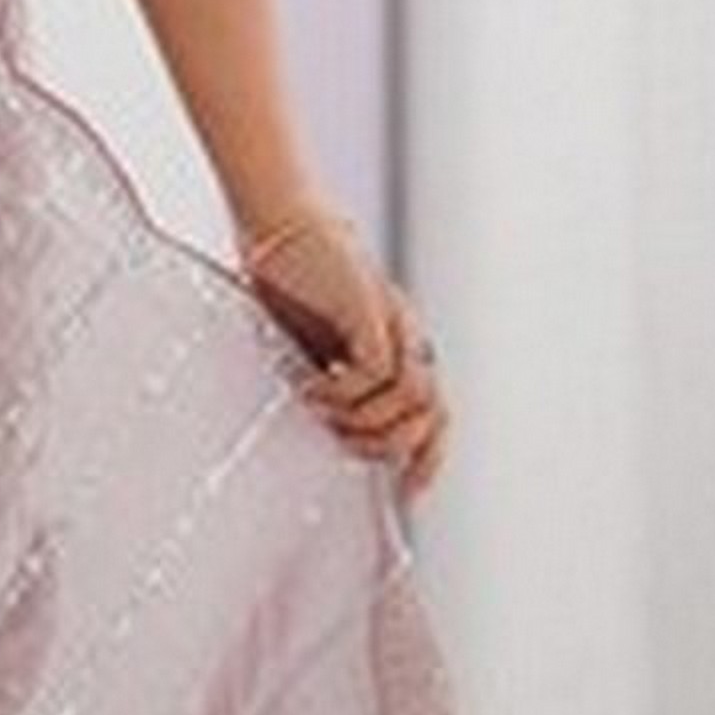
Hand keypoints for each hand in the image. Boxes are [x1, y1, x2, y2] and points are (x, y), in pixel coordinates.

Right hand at [235, 209, 451, 501]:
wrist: (279, 223)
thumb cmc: (290, 281)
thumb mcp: (312, 348)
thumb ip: (331, 384)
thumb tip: (326, 433)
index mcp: (397, 350)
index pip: (435, 415)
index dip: (430, 457)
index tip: (407, 491)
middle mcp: (405, 339)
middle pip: (433, 413)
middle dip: (392, 446)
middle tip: (347, 446)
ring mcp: (393, 324)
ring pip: (411, 399)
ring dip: (364, 421)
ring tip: (322, 413)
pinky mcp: (370, 312)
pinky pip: (378, 372)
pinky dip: (346, 393)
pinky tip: (314, 388)